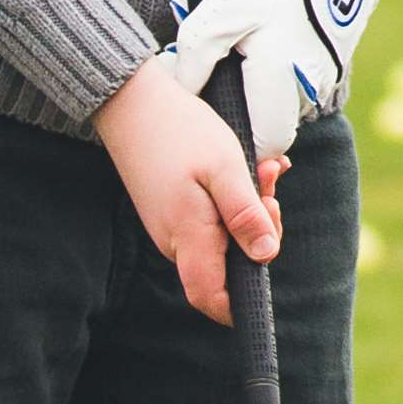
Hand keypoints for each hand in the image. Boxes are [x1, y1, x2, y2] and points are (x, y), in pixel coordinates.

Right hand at [96, 57, 280, 326]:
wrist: (132, 102)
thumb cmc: (181, 131)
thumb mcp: (225, 169)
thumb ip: (245, 215)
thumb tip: (265, 256)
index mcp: (188, 237)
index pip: (212, 299)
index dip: (242, 302)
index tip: (267, 258)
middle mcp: (175, 241)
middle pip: (227, 267)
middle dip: (261, 232)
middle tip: (270, 187)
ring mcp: (171, 227)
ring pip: (223, 239)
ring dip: (251, 209)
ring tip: (262, 168)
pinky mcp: (172, 211)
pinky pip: (212, 220)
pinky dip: (235, 200)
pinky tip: (248, 170)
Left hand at [170, 0, 391, 160]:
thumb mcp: (221, 11)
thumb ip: (196, 59)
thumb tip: (183, 92)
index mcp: (280, 83)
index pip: (265, 144)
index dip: (242, 143)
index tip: (218, 121)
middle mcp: (310, 88)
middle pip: (276, 126)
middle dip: (249, 114)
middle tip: (223, 84)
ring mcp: (328, 74)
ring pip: (290, 103)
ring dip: (267, 91)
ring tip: (245, 54)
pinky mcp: (335, 58)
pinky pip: (303, 80)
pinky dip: (284, 71)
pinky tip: (268, 40)